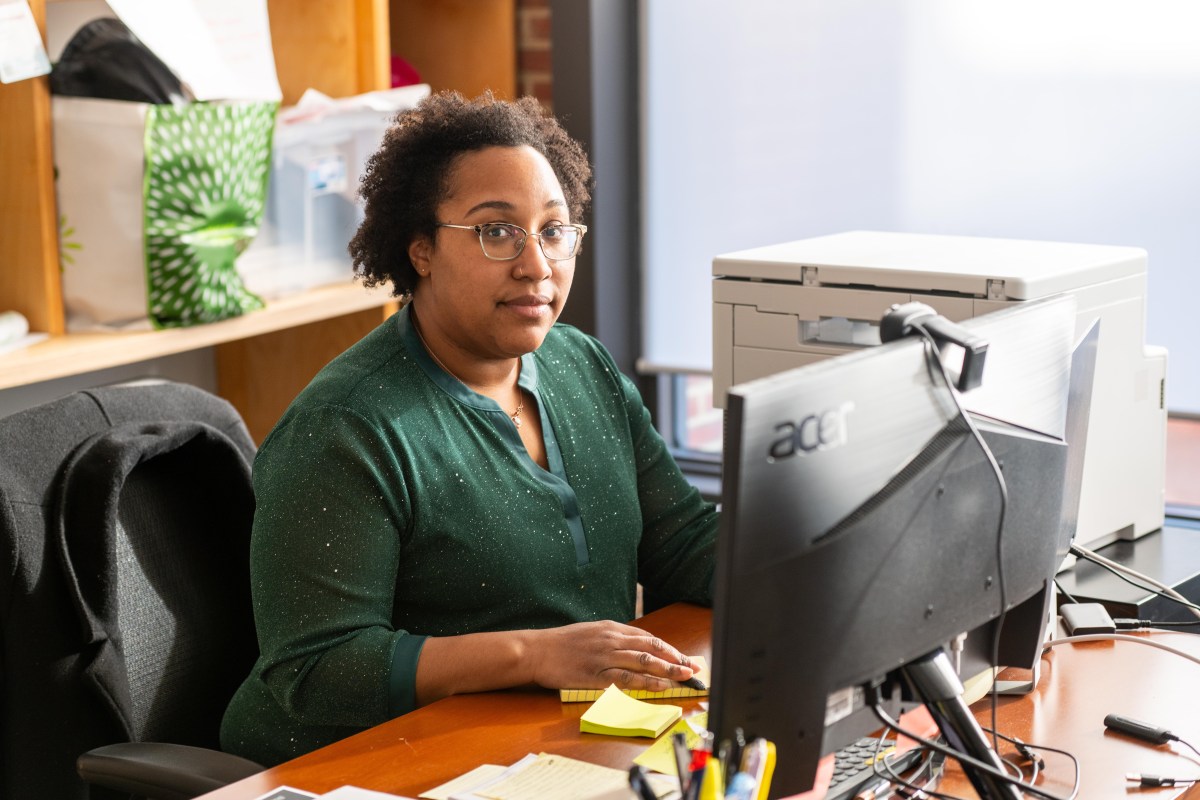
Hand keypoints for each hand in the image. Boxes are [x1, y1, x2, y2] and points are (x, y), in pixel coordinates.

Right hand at [526, 620, 696, 691]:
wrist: (536, 650)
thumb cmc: (561, 644)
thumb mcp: (590, 632)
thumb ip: (612, 638)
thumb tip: (633, 647)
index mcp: (611, 628)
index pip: (648, 637)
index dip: (669, 648)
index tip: (683, 657)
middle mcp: (611, 639)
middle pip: (651, 648)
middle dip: (675, 659)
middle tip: (693, 668)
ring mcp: (604, 657)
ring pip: (643, 662)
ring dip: (666, 670)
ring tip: (684, 677)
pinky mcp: (595, 674)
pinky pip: (626, 679)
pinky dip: (645, 683)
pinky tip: (659, 687)